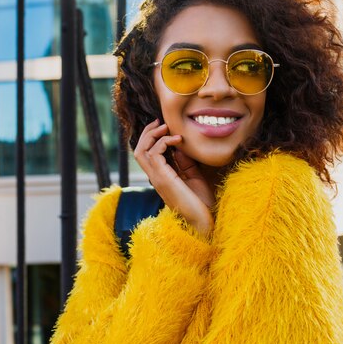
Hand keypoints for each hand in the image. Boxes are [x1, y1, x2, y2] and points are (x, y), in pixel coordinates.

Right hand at [133, 119, 214, 236]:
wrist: (204, 221)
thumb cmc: (201, 203)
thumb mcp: (193, 177)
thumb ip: (184, 163)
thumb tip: (179, 148)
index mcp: (161, 177)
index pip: (146, 154)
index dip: (151, 138)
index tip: (164, 127)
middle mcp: (155, 178)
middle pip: (138, 150)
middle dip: (147, 133)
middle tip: (160, 122)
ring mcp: (157, 179)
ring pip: (141, 151)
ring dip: (153, 135)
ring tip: (167, 127)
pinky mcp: (163, 179)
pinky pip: (155, 154)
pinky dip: (164, 142)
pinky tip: (178, 140)